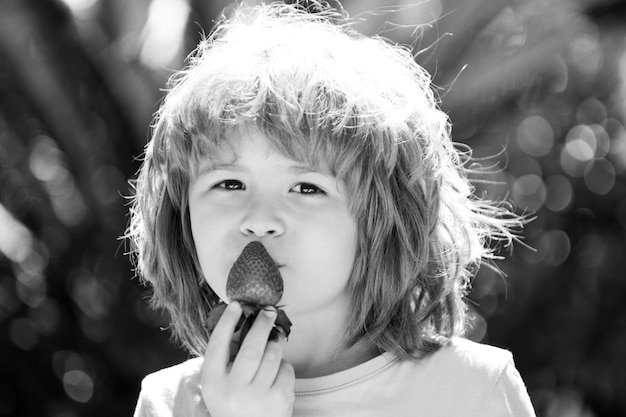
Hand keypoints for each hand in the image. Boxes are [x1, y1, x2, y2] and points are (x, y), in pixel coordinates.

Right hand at [201, 301, 294, 416]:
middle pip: (251, 348)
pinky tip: (276, 371)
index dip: (227, 322)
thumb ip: (227, 355)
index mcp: (213, 383)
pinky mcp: (280, 400)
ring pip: (272, 355)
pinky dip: (283, 364)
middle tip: (269, 311)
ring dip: (276, 341)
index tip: (236, 304)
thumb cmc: (233, 399)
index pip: (217, 346)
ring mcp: (258, 397)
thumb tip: (244, 319)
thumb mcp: (220, 381)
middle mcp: (234, 391)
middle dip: (262, 325)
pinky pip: (286, 369)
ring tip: (275, 337)